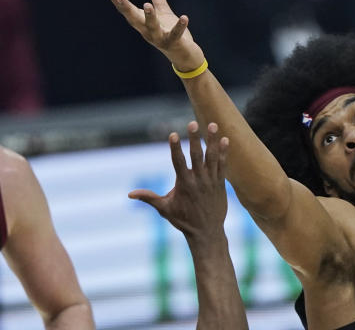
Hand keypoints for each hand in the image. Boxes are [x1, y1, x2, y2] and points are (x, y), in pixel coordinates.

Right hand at [100, 0, 203, 71]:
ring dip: (149, 16)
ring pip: (152, 27)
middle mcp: (146, 30)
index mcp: (141, 22)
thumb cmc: (169, 32)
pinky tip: (184, 17)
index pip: (125, 8)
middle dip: (126, 7)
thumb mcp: (162, 10)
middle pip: (133, 18)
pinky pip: (176, 34)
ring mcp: (159, 38)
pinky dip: (179, 26)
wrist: (183, 56)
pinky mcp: (174, 43)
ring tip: (147, 4)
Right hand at [129, 121, 228, 241]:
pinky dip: (224, 152)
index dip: (175, 148)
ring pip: (212, 157)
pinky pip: (223, 165)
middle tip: (193, 123)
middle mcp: (198, 180)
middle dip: (195, 139)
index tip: (173, 134)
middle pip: (197, 155)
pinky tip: (225, 139)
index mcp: (184, 184)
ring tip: (213, 124)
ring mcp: (211, 181)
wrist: (206, 232)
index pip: (178, 162)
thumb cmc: (183, 220)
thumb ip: (148, 198)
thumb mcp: (164, 208)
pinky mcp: (221, 183)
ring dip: (212, 140)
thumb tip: (129, 194)